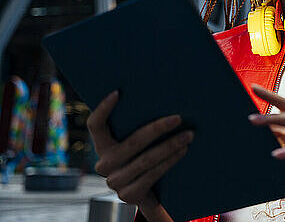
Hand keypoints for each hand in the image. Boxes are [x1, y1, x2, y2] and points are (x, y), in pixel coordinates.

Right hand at [87, 91, 193, 220]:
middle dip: (158, 128)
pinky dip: (170, 161)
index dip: (103, 109)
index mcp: (103, 147)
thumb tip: (164, 99)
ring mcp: (116, 181)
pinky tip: (182, 151)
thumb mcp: (138, 145)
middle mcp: (105, 164)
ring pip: (146, 159)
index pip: (95, 125)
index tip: (118, 92)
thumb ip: (139, 128)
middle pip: (132, 142)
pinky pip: (152, 174)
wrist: (149, 195)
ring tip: (188, 135)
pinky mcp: (129, 195)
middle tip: (178, 118)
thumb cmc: (145, 159)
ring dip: (170, 146)